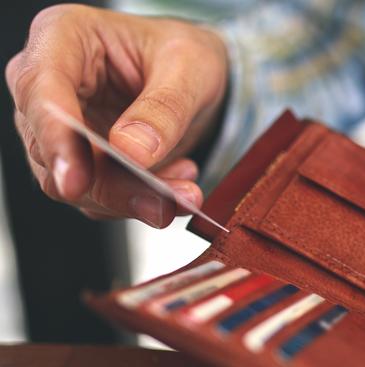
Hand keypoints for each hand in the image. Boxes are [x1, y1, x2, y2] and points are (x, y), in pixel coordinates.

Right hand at [5, 5, 228, 226]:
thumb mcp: (190, 67)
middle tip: (164, 202)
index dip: (56, 138)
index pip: (41, 91)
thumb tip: (131, 150)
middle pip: (55, 151)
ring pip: (77, 186)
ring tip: (184, 192)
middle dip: (112, 186)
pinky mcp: (82, 165)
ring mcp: (60, 131)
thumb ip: (164, 108)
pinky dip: (141, 200)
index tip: (76, 181)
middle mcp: (49, 86)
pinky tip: (176, 183)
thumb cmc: (184, 56)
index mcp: (63, 38)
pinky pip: (101, 198)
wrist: (195, 80)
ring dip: (133, 199)